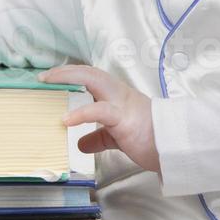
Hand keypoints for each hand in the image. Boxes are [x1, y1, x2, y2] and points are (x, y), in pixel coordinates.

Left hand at [41, 65, 159, 174]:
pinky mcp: (124, 119)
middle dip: (66, 71)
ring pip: (94, 80)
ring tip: (49, 82)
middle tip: (44, 77)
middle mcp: (119, 94)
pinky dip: (81, 114)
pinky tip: (66, 120)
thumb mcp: (118, 136)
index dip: (71, 75)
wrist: (175, 147)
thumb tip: (81, 143)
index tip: (51, 78)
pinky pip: (100, 111)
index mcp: (118, 96)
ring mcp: (122, 104)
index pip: (92, 78)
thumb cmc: (152, 139)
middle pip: (90, 73)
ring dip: (70, 77)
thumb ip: (100, 137)